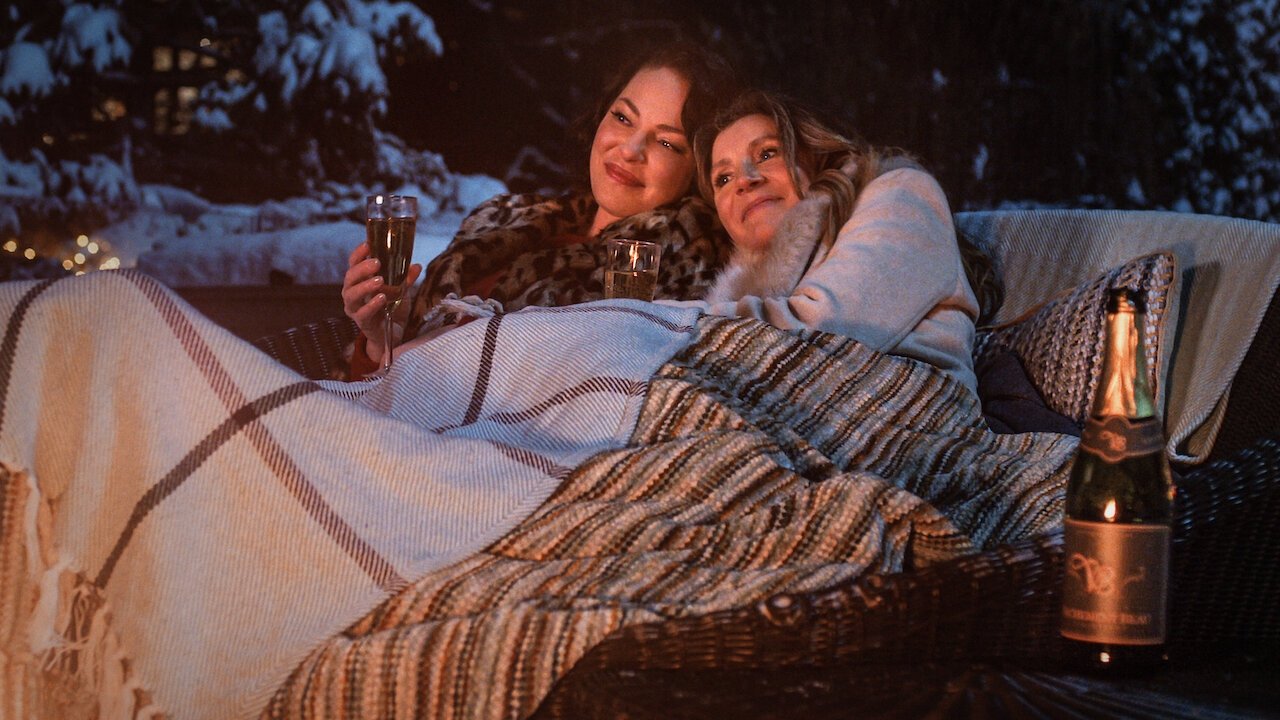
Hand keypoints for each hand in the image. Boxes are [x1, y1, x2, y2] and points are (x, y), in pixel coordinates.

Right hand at [341, 242, 421, 362]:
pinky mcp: (361, 322)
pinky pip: (362, 313)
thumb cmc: (391, 308)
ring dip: (365, 286)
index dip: (358, 253)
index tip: (368, 244)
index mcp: (359, 281)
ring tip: (380, 280)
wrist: (391, 334)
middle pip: (350, 277)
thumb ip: (406, 279)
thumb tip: (416, 266)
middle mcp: (352, 292)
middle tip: (377, 263)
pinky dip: (371, 305)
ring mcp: (354, 308)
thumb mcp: (401, 291)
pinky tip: (381, 298)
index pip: (353, 263)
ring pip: (352, 295)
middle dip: (362, 268)